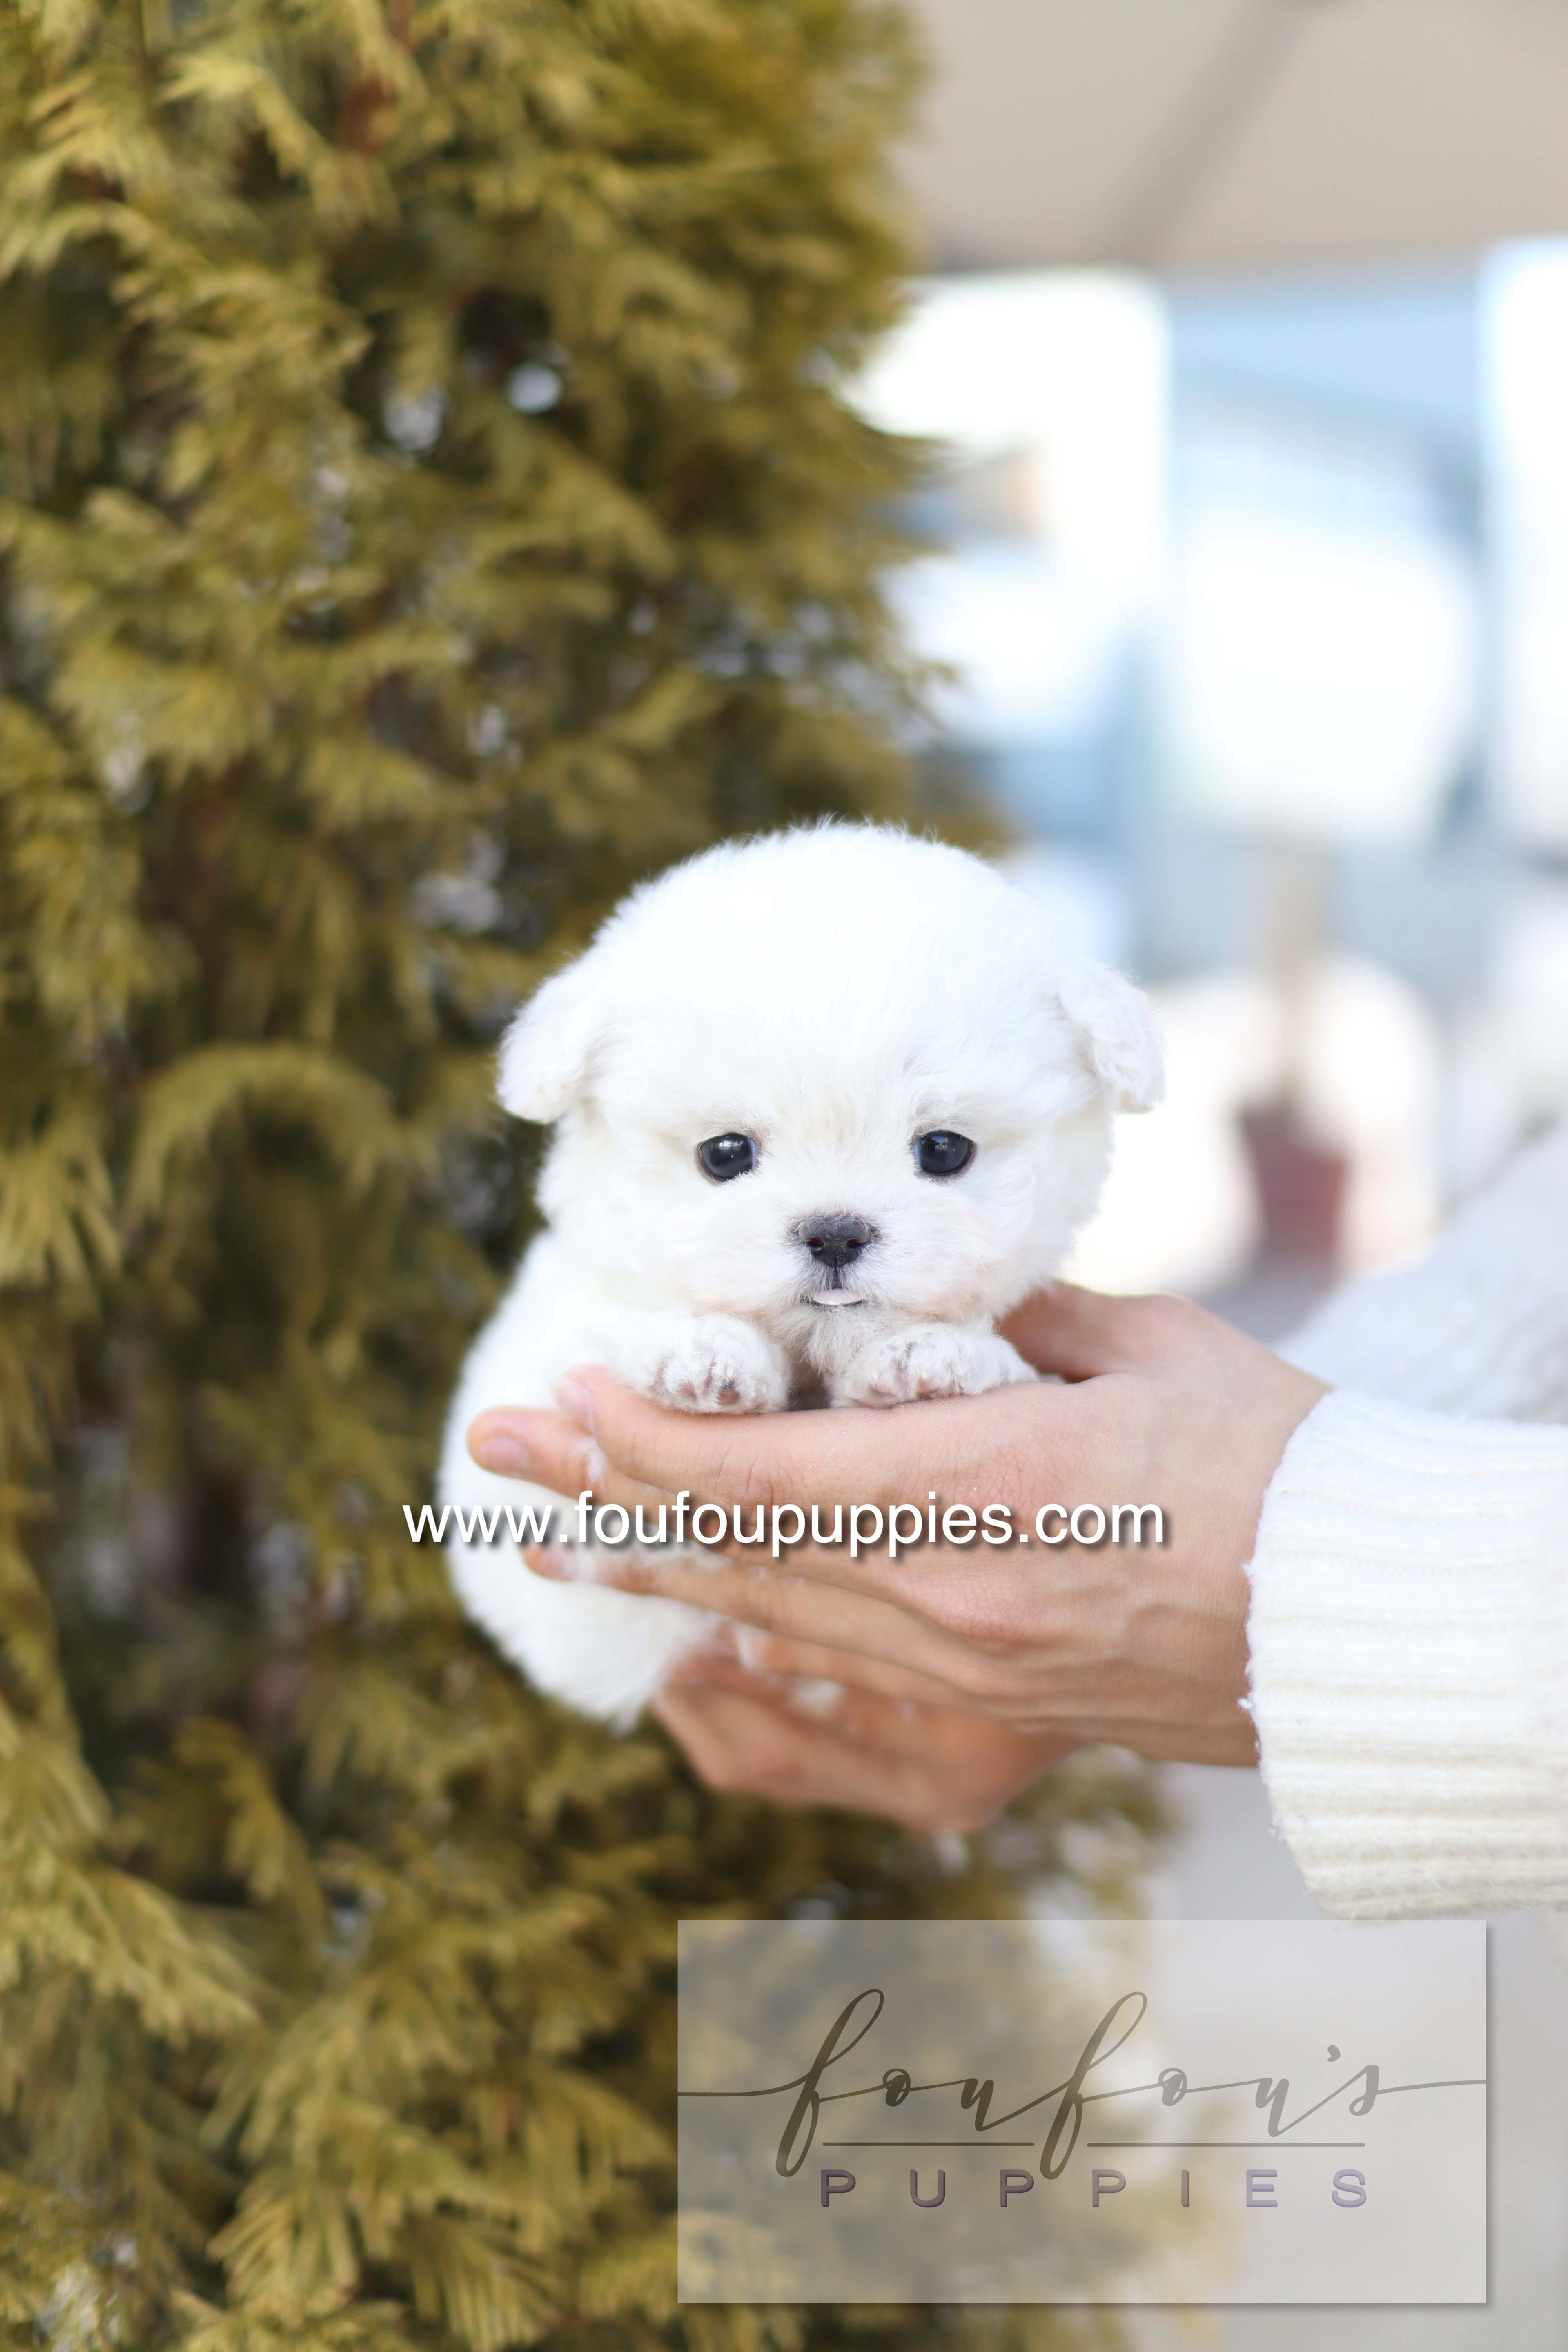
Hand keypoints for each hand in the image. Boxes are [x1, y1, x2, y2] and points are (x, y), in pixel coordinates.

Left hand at [466, 1287, 1326, 1817]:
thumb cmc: (1275, 1462)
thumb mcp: (1142, 1348)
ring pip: (765, 1614)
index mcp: (994, 1488)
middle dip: (602, 1492)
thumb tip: (908, 1299)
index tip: (569, 1387)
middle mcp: (954, 1599)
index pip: (764, 1471)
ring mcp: (964, 1674)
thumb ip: (1008, 1319)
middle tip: (494, 1448)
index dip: (647, 1434)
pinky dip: (740, 1629)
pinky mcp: (986, 1718)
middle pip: (733, 1545)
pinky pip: (828, 1676)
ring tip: (547, 1534)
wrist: (1358, 1626)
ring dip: (647, 1565)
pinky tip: (680, 1617)